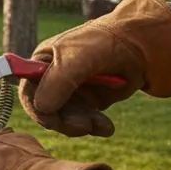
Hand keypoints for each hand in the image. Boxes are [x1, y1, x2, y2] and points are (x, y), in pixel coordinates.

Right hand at [19, 0, 170, 137]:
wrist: (141, 46)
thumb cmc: (105, 42)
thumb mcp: (78, 58)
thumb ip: (58, 81)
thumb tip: (41, 107)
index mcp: (42, 63)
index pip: (29, 92)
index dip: (38, 109)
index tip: (53, 119)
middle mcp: (54, 79)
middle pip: (47, 111)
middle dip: (64, 121)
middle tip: (83, 126)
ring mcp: (72, 92)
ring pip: (66, 120)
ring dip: (82, 125)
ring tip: (102, 125)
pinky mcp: (89, 102)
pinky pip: (85, 122)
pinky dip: (95, 126)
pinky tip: (106, 127)